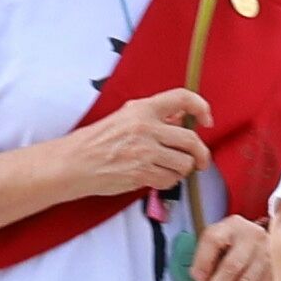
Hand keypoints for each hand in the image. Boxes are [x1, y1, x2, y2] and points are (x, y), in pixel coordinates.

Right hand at [57, 87, 220, 205]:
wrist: (74, 162)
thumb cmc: (98, 140)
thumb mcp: (125, 117)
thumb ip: (154, 116)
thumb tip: (182, 118)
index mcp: (142, 109)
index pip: (182, 98)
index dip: (201, 107)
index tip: (206, 120)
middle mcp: (146, 128)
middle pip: (191, 139)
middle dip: (201, 154)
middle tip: (200, 160)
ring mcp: (144, 152)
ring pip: (184, 163)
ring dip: (183, 169)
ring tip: (171, 169)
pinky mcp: (141, 173)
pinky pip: (170, 180)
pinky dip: (169, 181)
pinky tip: (159, 177)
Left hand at [182, 212, 279, 280]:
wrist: (267, 242)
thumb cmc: (236, 242)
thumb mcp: (219, 237)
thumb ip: (206, 254)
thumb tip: (199, 278)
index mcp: (232, 227)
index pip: (214, 239)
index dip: (204, 259)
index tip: (196, 278)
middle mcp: (252, 239)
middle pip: (233, 266)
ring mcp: (265, 257)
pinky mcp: (272, 276)